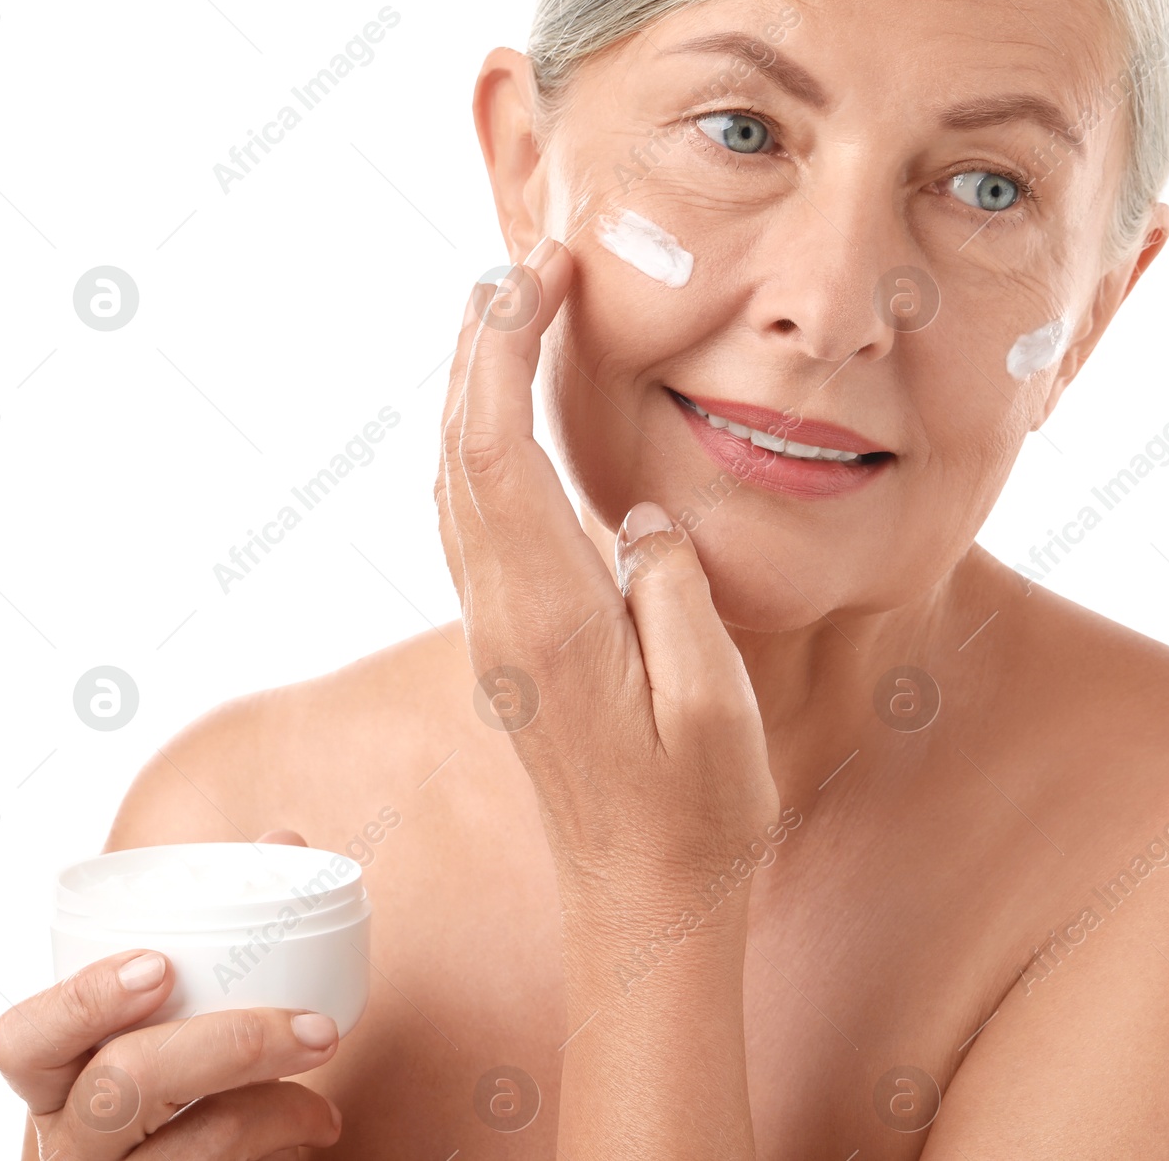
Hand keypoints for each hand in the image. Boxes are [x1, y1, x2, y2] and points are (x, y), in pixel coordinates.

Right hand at [0, 830, 342, 1159]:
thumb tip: (281, 841)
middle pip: (123, 1085)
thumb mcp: (177, 1031)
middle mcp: (67, 1145)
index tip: (159, 966)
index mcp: (55, 1083)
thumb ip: (218, 940)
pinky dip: (286, 1149)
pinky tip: (311, 1133)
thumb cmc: (185, 1097)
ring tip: (325, 1099)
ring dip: (280, 1109)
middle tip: (318, 1031)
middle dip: (236, 1045)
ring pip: (193, 1149)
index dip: (82, 1000)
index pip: (21, 1039)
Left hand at [436, 238, 780, 925]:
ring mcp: (497, 633)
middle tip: (522, 266)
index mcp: (550, 618)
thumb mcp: (714, 705)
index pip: (498, 453)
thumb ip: (674, 596)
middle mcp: (503, 616)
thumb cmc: (695, 813)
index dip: (501, 352)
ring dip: (470, 391)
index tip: (533, 277)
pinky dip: (478, 448)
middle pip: (460, 452)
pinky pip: (472, 522)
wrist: (642, 902)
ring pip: (455, 483)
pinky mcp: (508, 647)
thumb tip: (640, 520)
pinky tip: (505, 425)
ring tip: (508, 318)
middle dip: (477, 347)